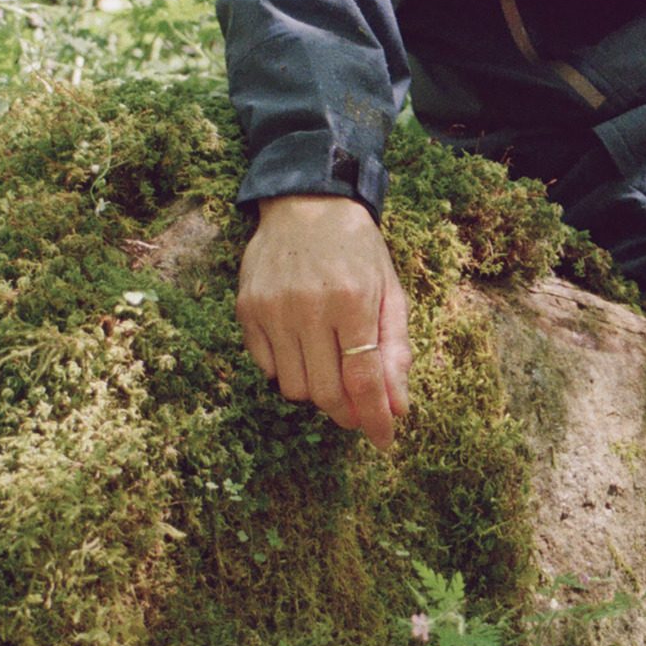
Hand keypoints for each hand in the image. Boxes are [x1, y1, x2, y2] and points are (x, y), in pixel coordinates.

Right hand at [237, 194, 411, 445]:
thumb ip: (395, 348)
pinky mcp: (246, 310)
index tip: (384, 441)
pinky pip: (267, 368)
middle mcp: (308, 307)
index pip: (362, 380)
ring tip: (330, 366)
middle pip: (325, 393)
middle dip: (346, 411)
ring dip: (316, 391)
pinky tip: (302, 346)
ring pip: (293, 388)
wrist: (306, 204)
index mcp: (352, 300)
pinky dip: (288, 370)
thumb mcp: (389, 290)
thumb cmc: (356, 249)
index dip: (375, 418)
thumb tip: (398, 407)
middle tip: (359, 409)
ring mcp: (271, 310)